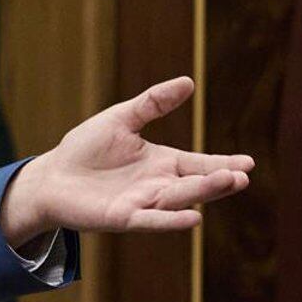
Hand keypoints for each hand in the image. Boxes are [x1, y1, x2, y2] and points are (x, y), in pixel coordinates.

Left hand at [0, 76, 252, 244]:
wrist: (52, 176)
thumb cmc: (86, 148)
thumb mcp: (121, 119)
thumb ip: (153, 103)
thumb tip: (188, 82)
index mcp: (163, 163)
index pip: (200, 163)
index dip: (223, 163)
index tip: (249, 162)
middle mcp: (159, 186)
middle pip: (195, 184)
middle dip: (219, 181)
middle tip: (243, 175)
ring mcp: (143, 203)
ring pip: (179, 200)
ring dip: (203, 194)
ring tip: (228, 183)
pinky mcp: (123, 217)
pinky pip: (151, 220)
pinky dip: (171, 220)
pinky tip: (194, 218)